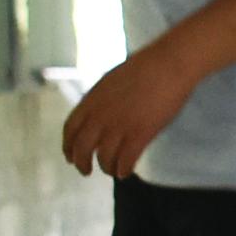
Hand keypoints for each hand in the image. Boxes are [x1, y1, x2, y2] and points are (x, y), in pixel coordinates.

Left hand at [55, 50, 198, 177]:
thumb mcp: (111, 81)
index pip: (70, 129)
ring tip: (112, 171)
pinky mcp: (140, 134)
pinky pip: (125, 160)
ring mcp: (120, 125)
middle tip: (86, 172)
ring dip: (107, 168)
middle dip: (82, 163)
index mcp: (92, 99)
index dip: (68, 147)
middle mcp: (101, 115)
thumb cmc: (144, 68)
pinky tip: (126, 172)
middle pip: (82, 148)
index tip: (70, 157)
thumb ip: (100, 101)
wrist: (168, 64)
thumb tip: (97, 116)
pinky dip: (123, 170)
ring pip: (104, 158)